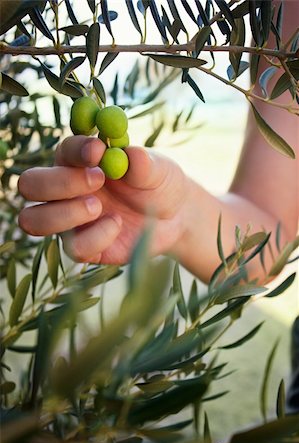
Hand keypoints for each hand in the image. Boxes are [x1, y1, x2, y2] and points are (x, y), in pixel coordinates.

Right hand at [18, 136, 188, 264]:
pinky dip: (95, 237)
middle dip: (58, 182)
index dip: (75, 149)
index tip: (98, 150)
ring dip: (64, 213)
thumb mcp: (159, 170)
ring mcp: (70, 221)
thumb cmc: (160, 185)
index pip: (62, 151)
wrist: (174, 218)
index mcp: (80, 162)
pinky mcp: (82, 247)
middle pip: (31, 184)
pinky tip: (116, 226)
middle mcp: (66, 190)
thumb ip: (144, 163)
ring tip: (99, 207)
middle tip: (97, 180)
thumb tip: (131, 154)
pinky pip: (72, 248)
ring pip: (33, 220)